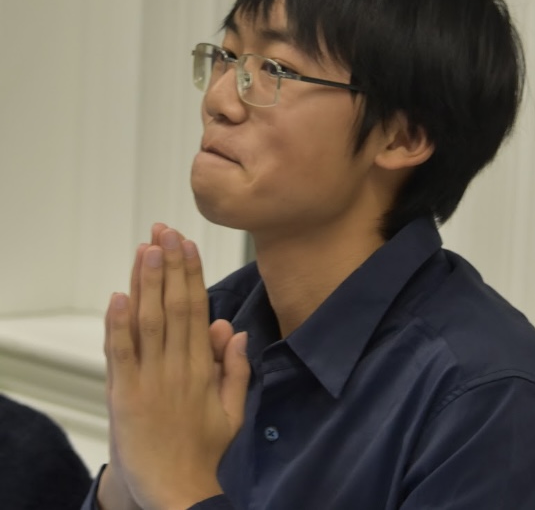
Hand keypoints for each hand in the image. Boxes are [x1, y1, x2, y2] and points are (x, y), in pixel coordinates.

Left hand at [103, 226, 249, 509]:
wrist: (177, 491)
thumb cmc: (207, 450)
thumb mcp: (235, 411)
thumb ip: (235, 369)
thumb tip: (232, 330)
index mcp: (203, 368)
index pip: (197, 310)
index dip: (191, 275)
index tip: (187, 244)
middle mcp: (176, 367)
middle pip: (173, 307)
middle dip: (169, 266)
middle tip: (165, 231)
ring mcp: (148, 379)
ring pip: (148, 322)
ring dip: (147, 283)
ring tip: (146, 248)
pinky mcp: (124, 396)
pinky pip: (120, 354)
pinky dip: (117, 324)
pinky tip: (118, 296)